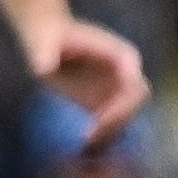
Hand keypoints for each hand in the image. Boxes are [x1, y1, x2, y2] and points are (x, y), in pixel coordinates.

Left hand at [28, 14, 148, 149]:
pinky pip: (113, 119)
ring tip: (85, 142)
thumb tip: (43, 69)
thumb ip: (44, 54)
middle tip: (90, 137)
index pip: (133, 85)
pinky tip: (84, 142)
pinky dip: (104, 132)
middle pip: (135, 103)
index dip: (122, 105)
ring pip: (127, 114)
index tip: (98, 120)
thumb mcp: (42, 41)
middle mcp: (125, 71)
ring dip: (111, 130)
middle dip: (117, 121)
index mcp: (120, 55)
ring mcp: (117, 86)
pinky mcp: (105, 99)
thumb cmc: (46, 35)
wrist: (45, 35)